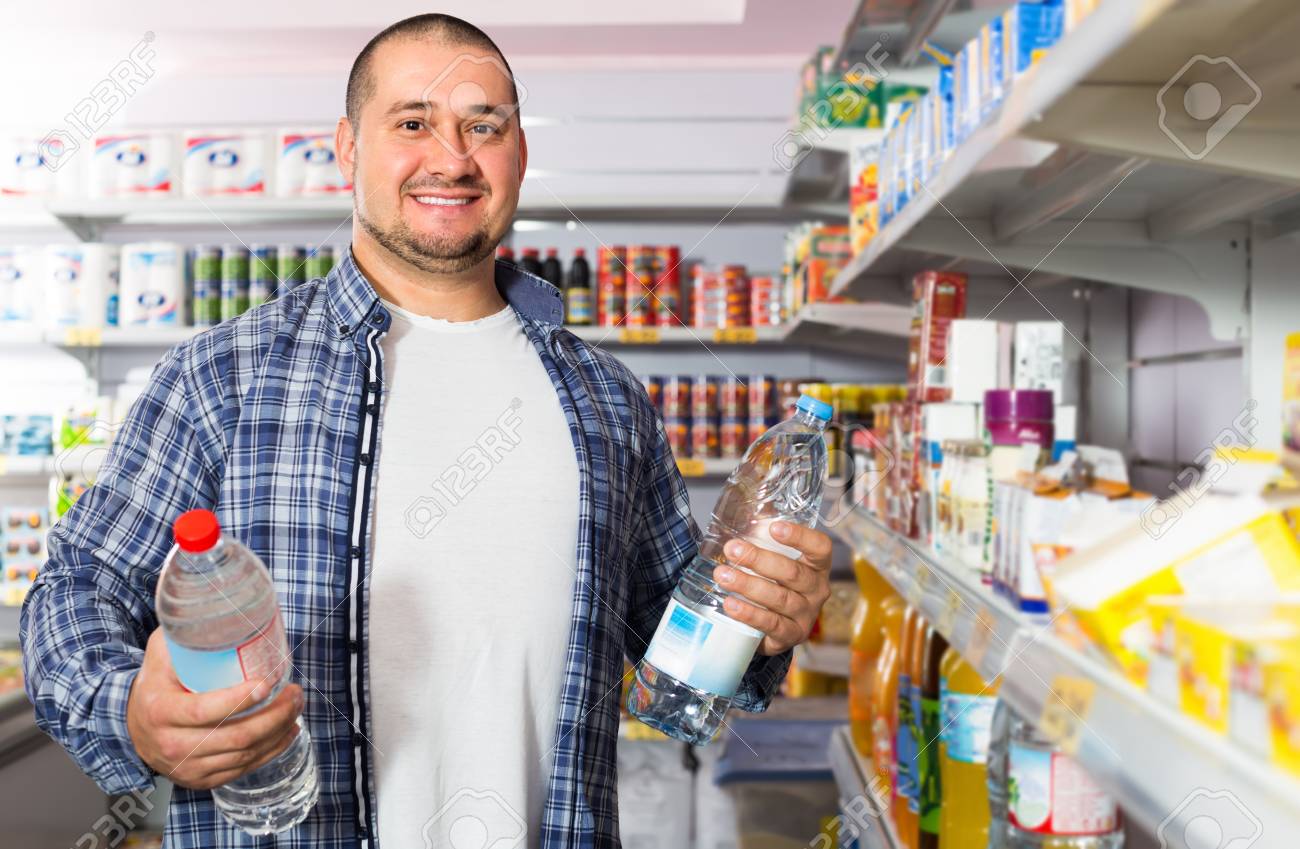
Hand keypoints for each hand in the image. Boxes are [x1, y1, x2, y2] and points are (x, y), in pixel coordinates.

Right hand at [126, 628, 303, 789]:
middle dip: (274, 715)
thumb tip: (221, 603)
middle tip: (294, 693)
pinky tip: (286, 732)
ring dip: (278, 731)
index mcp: (160, 711)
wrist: (132, 723)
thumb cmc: (155, 682)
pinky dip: (271, 751)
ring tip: (296, 708)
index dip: (239, 699)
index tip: (267, 683)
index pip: (205, 710)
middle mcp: (171, 745)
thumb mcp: (161, 652)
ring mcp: (186, 767)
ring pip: (244, 755)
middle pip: (235, 737)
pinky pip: (243, 769)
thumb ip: (187, 630)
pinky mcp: (199, 780)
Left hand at [713, 521, 833, 655]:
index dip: (800, 536)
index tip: (774, 527)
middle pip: (793, 573)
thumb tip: (748, 500)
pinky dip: (749, 614)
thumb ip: (765, 530)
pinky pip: (771, 625)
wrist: (776, 625)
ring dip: (748, 585)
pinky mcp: (790, 636)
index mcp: (817, 566)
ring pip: (779, 599)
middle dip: (759, 560)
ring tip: (722, 575)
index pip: (820, 548)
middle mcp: (817, 590)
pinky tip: (730, 604)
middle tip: (732, 549)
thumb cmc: (776, 581)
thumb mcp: (776, 556)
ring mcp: (806, 615)